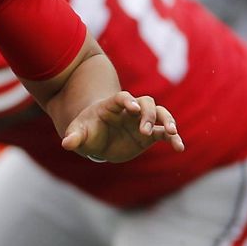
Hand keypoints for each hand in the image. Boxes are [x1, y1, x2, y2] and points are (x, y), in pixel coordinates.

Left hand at [60, 91, 184, 162]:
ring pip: (160, 113)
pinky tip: (180, 147)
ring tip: (172, 133)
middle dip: (148, 114)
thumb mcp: (78, 133)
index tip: (133, 108)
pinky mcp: (150, 135)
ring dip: (167, 121)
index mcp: (112, 105)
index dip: (128, 100)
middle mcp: (130, 110)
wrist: (95, 140)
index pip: (122, 97)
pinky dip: (174, 139)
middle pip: (145, 103)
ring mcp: (142, 121)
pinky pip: (165, 133)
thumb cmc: (86, 131)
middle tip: (144, 130)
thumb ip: (74, 136)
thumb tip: (66, 144)